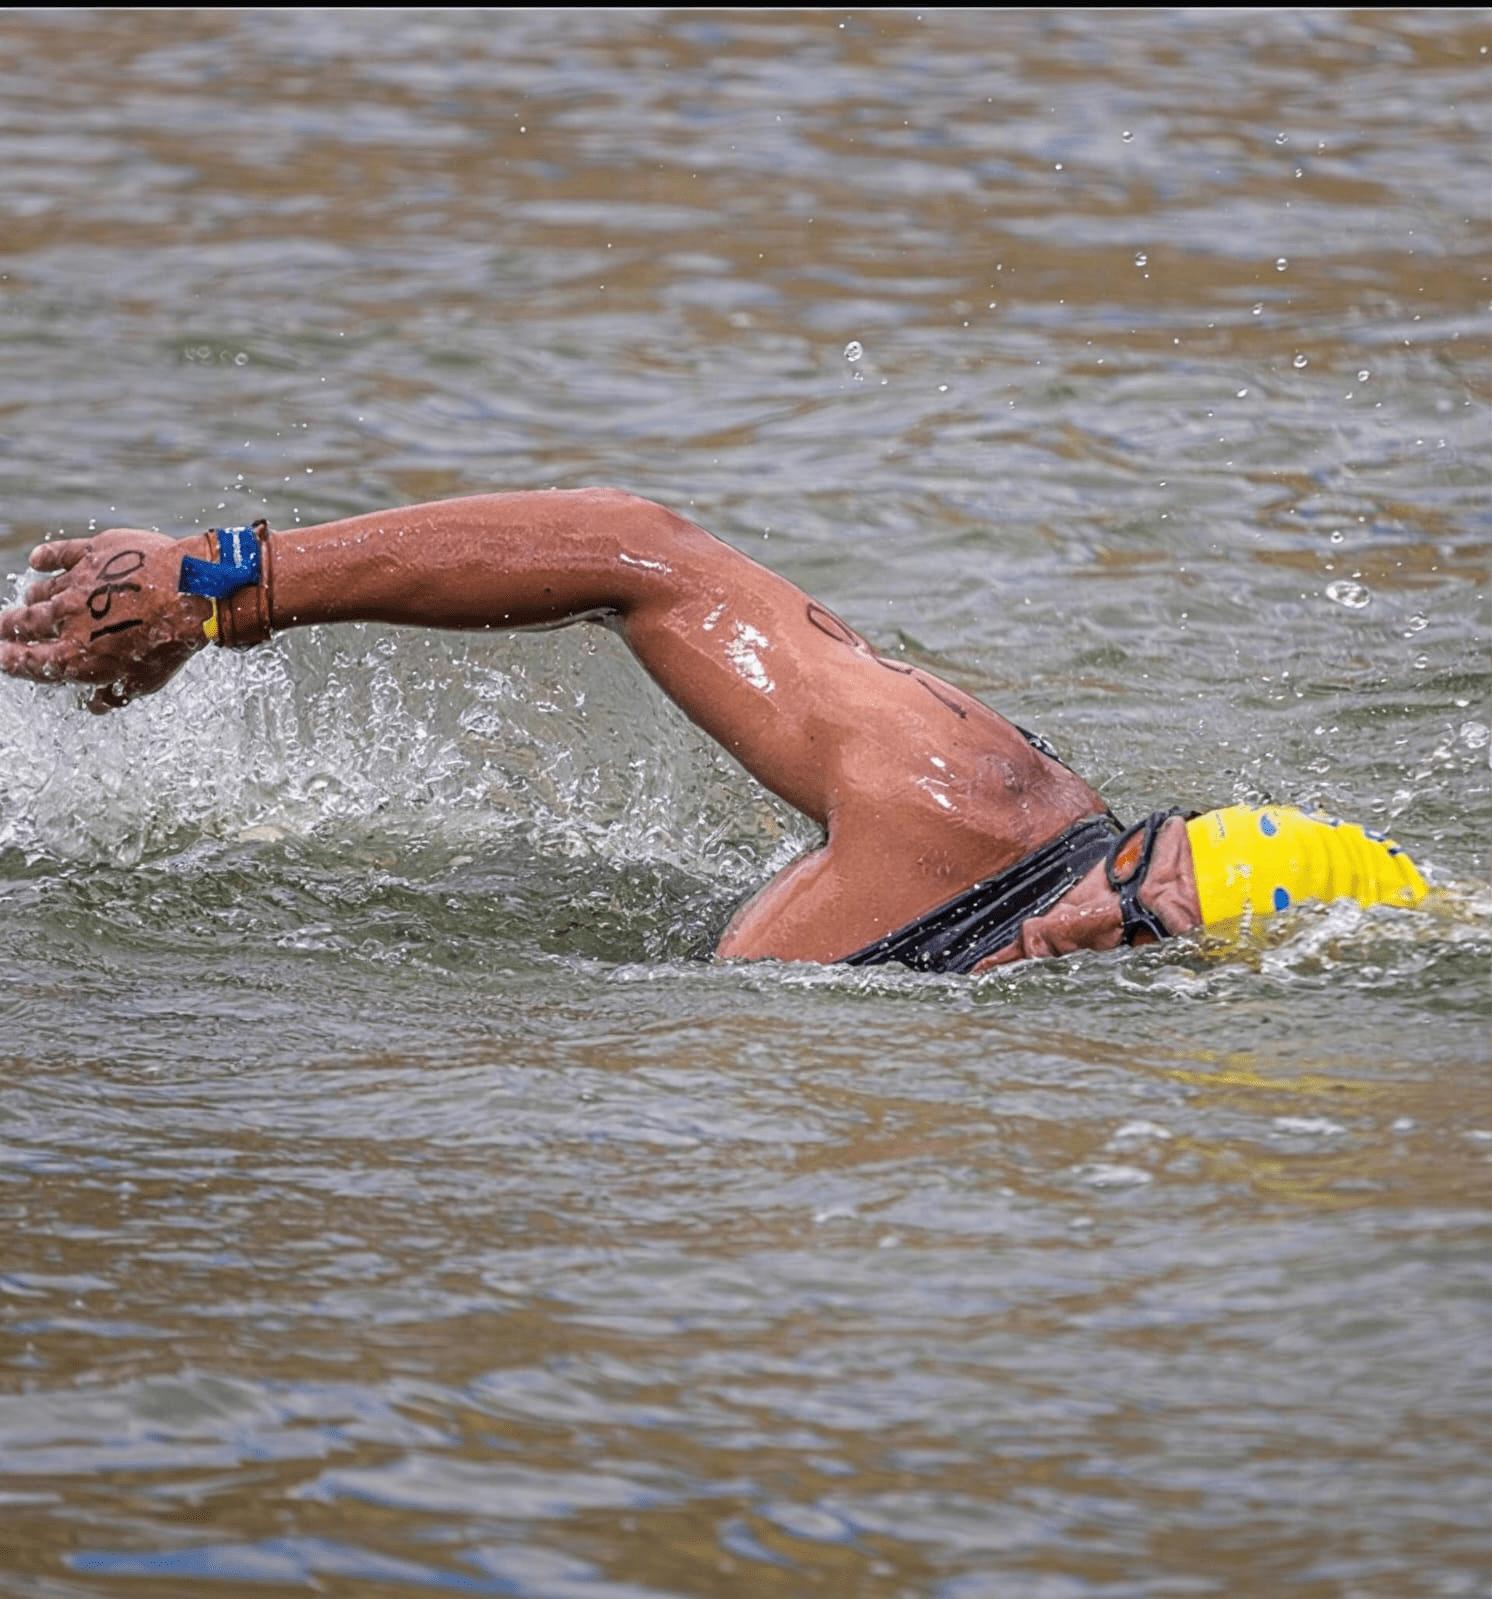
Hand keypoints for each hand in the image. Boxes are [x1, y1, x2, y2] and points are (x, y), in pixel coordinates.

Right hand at [0, 529, 212, 712]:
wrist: (191, 593)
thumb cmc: (171, 642)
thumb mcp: (145, 682)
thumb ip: (114, 694)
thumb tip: (94, 705)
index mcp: (77, 656)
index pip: (29, 661)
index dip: (9, 661)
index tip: (0, 658)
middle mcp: (68, 618)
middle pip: (23, 624)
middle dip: (7, 628)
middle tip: (1, 629)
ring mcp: (78, 582)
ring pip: (40, 591)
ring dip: (33, 599)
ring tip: (31, 602)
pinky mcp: (93, 553)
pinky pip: (59, 553)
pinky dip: (45, 558)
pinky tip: (38, 561)